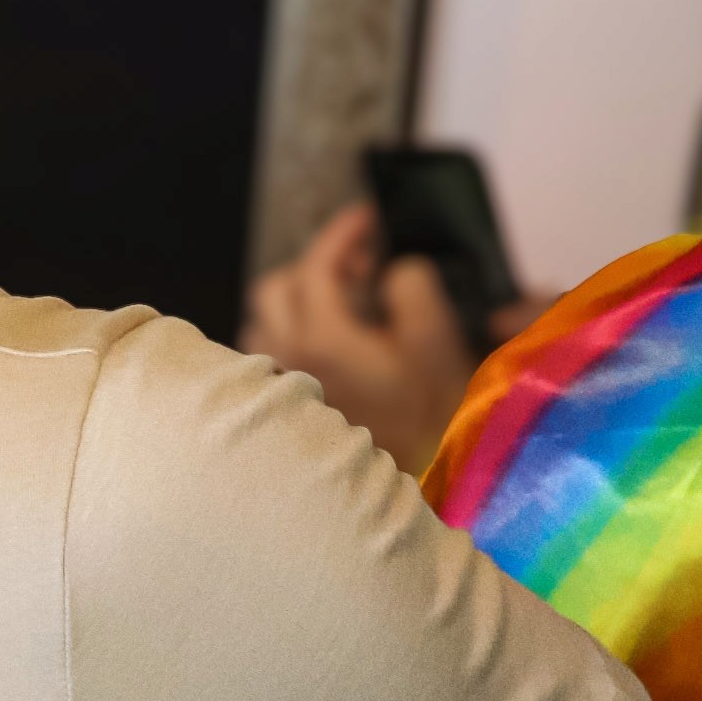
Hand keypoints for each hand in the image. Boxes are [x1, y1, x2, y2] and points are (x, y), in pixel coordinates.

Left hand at [240, 202, 495, 475]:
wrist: (409, 482)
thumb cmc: (426, 418)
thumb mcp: (435, 342)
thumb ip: (412, 287)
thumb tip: (393, 269)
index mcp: (322, 337)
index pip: (315, 265)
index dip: (342, 233)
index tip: (366, 218)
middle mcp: (284, 357)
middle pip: (277, 287)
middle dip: (316, 265)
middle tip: (362, 265)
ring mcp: (275, 383)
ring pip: (266, 320)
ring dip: (301, 299)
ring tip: (349, 303)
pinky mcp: (278, 404)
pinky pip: (270, 351)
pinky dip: (293, 331)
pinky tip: (331, 343)